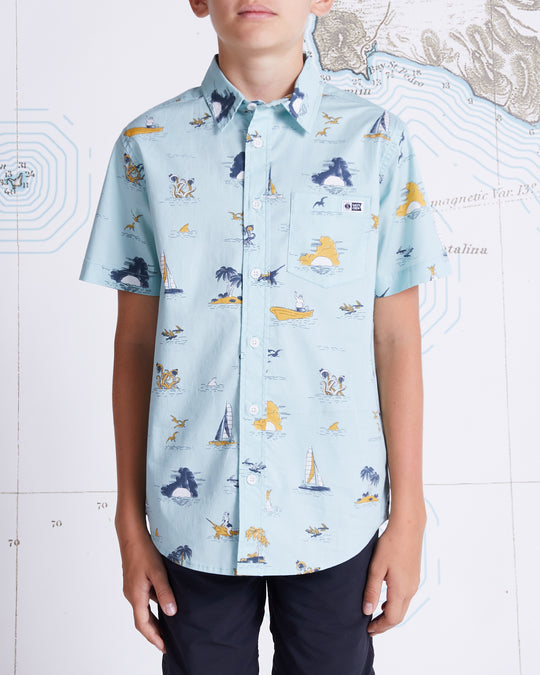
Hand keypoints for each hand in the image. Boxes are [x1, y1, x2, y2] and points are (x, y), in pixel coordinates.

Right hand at [118, 528, 176, 652]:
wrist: (131, 535)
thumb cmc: (144, 551)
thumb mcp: (158, 572)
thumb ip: (164, 593)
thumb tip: (171, 613)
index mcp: (136, 596)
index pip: (143, 624)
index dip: (154, 638)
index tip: (164, 647)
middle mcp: (131, 594)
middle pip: (142, 619)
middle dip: (154, 632)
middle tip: (167, 642)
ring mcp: (131, 588)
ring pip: (143, 609)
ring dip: (154, 620)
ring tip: (168, 626)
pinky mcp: (134, 581)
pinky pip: (143, 599)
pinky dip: (152, 606)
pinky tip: (163, 603)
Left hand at [362, 517, 424, 634]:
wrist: (408, 527)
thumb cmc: (390, 545)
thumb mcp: (376, 568)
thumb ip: (372, 591)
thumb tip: (367, 611)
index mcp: (401, 590)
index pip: (392, 619)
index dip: (380, 627)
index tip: (368, 630)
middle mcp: (411, 589)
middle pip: (399, 616)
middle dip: (385, 624)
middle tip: (371, 627)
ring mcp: (414, 582)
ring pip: (403, 606)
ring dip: (390, 613)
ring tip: (376, 614)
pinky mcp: (414, 575)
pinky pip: (406, 596)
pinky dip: (396, 603)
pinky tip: (386, 598)